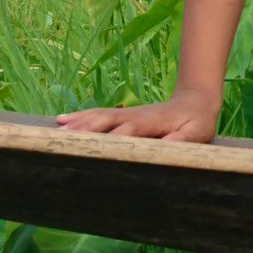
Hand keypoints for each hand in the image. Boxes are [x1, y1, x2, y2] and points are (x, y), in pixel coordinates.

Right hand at [54, 91, 219, 143]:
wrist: (195, 101)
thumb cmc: (197, 122)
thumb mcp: (197, 133)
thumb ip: (183, 140)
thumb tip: (167, 147)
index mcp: (152, 122)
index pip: (128, 131)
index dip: (113, 140)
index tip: (96, 151)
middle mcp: (134, 115)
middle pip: (106, 121)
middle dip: (86, 130)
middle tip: (63, 140)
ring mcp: (126, 113)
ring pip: (98, 116)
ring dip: (77, 123)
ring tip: (55, 132)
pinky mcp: (122, 115)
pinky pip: (98, 114)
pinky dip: (79, 117)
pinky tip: (61, 121)